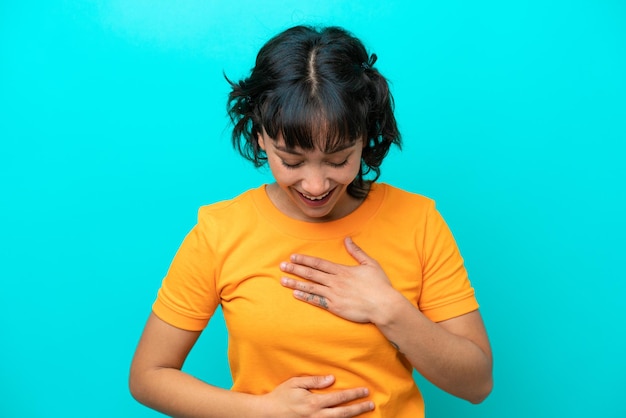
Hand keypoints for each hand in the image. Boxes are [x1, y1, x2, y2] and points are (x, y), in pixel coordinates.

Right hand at [262, 375, 373, 416]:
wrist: (267, 414)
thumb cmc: (280, 396)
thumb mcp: (295, 383)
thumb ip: (314, 381)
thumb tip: (331, 379)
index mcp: (314, 402)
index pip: (339, 398)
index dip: (354, 395)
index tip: (365, 391)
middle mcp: (316, 416)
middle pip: (343, 413)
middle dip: (358, 408)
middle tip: (371, 404)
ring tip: (363, 412)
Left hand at [279, 237, 396, 323]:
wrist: (384, 305)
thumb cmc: (379, 285)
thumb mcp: (370, 264)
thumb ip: (357, 252)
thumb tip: (347, 239)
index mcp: (342, 270)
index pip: (319, 263)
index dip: (305, 259)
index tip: (293, 256)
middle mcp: (335, 281)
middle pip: (311, 273)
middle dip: (295, 269)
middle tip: (282, 266)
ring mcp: (334, 294)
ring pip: (310, 287)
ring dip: (295, 283)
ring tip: (282, 280)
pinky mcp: (335, 307)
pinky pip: (317, 300)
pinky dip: (305, 297)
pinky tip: (295, 294)